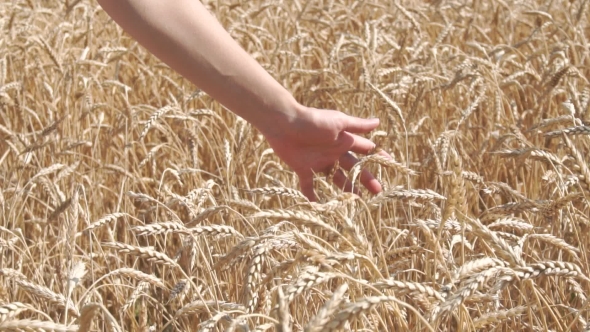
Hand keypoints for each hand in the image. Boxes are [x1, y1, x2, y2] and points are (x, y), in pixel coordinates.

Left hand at [260, 103, 389, 200]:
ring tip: (357, 199)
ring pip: (336, 177)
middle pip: (354, 167)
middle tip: (378, 191)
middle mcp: (334, 151)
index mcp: (344, 140)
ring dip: (347, 188)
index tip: (391, 165)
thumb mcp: (338, 122)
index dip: (378, 157)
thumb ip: (357, 125)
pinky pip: (309, 185)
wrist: (285, 124)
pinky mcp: (303, 168)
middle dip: (366, 178)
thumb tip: (378, 122)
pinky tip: (319, 205)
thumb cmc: (314, 121)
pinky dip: (312, 195)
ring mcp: (319, 161)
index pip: (365, 150)